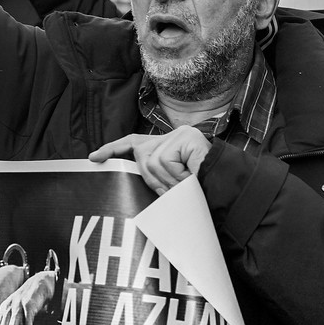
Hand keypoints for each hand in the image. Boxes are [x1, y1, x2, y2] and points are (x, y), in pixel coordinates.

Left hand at [90, 125, 211, 193]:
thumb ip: (156, 177)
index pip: (134, 142)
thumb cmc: (203, 188)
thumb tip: (133, 181)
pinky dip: (177, 175)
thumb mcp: (173, 183)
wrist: (229, 187)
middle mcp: (174, 135)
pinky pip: (167, 161)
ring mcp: (181, 135)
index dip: (113, 148)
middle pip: (142, 157)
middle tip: (174, 190)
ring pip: (153, 163)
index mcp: (167, 144)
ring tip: (187, 184)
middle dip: (154, 180)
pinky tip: (191, 176)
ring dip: (169, 181)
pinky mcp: (187, 138)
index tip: (94, 158)